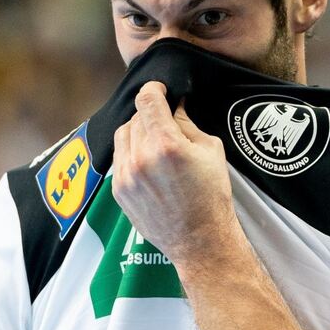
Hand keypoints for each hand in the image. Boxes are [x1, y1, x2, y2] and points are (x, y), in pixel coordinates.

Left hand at [111, 81, 242, 268]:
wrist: (199, 240)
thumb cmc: (211, 196)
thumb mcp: (210, 150)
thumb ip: (186, 123)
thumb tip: (173, 105)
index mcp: (166, 144)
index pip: (147, 99)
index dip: (154, 89)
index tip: (160, 90)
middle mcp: (141, 158)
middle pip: (136, 117)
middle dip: (151, 114)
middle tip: (166, 122)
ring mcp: (126, 176)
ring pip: (123, 135)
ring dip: (137, 131)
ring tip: (155, 141)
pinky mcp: (118, 190)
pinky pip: (119, 158)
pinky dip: (131, 152)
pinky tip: (148, 162)